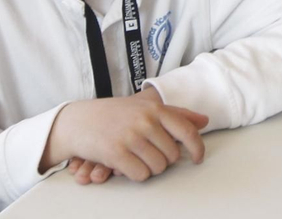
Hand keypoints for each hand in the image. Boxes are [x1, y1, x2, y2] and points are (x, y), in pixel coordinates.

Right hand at [42, 91, 207, 181]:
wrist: (78, 121)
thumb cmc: (114, 115)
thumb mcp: (145, 107)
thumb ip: (176, 114)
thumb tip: (204, 120)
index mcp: (154, 108)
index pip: (186, 130)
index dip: (197, 147)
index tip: (197, 158)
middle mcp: (145, 120)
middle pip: (172, 155)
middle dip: (163, 160)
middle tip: (148, 155)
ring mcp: (130, 136)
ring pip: (158, 167)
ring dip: (149, 168)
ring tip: (136, 158)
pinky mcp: (116, 152)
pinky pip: (140, 174)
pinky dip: (136, 175)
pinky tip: (126, 165)